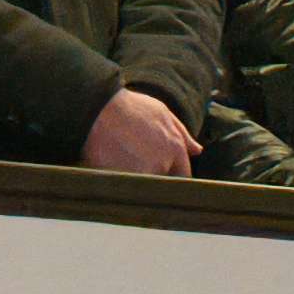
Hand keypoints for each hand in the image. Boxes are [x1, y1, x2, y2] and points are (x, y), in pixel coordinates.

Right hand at [79, 87, 199, 178]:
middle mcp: (162, 163)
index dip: (171, 173)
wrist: (96, 109)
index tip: (160, 170)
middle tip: (134, 158)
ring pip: (142, 184)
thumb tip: (197, 151)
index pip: (182, 174)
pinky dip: (117, 178)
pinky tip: (108, 162)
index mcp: (174, 148)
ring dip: (133, 176)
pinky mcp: (121, 179)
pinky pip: (124, 186)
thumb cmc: (129, 108)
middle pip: (161, 181)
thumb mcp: (161, 112)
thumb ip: (181, 134)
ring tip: (118, 156)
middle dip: (151, 174)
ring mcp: (141, 173)